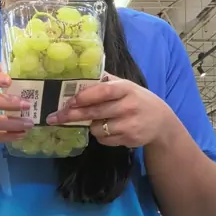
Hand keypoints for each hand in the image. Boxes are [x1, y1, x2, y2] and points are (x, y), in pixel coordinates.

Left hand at [46, 73, 173, 147]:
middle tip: (54, 118)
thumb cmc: (137, 100)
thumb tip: (79, 75)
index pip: (103, 91)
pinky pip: (104, 140)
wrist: (161, 122)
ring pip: (96, 128)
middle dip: (71, 115)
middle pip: (94, 112)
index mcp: (126, 89)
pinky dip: (101, 135)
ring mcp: (129, 124)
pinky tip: (109, 129)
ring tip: (98, 120)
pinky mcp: (129, 139)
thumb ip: (105, 82)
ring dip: (91, 125)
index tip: (68, 101)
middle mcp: (128, 106)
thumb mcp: (126, 86)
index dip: (84, 96)